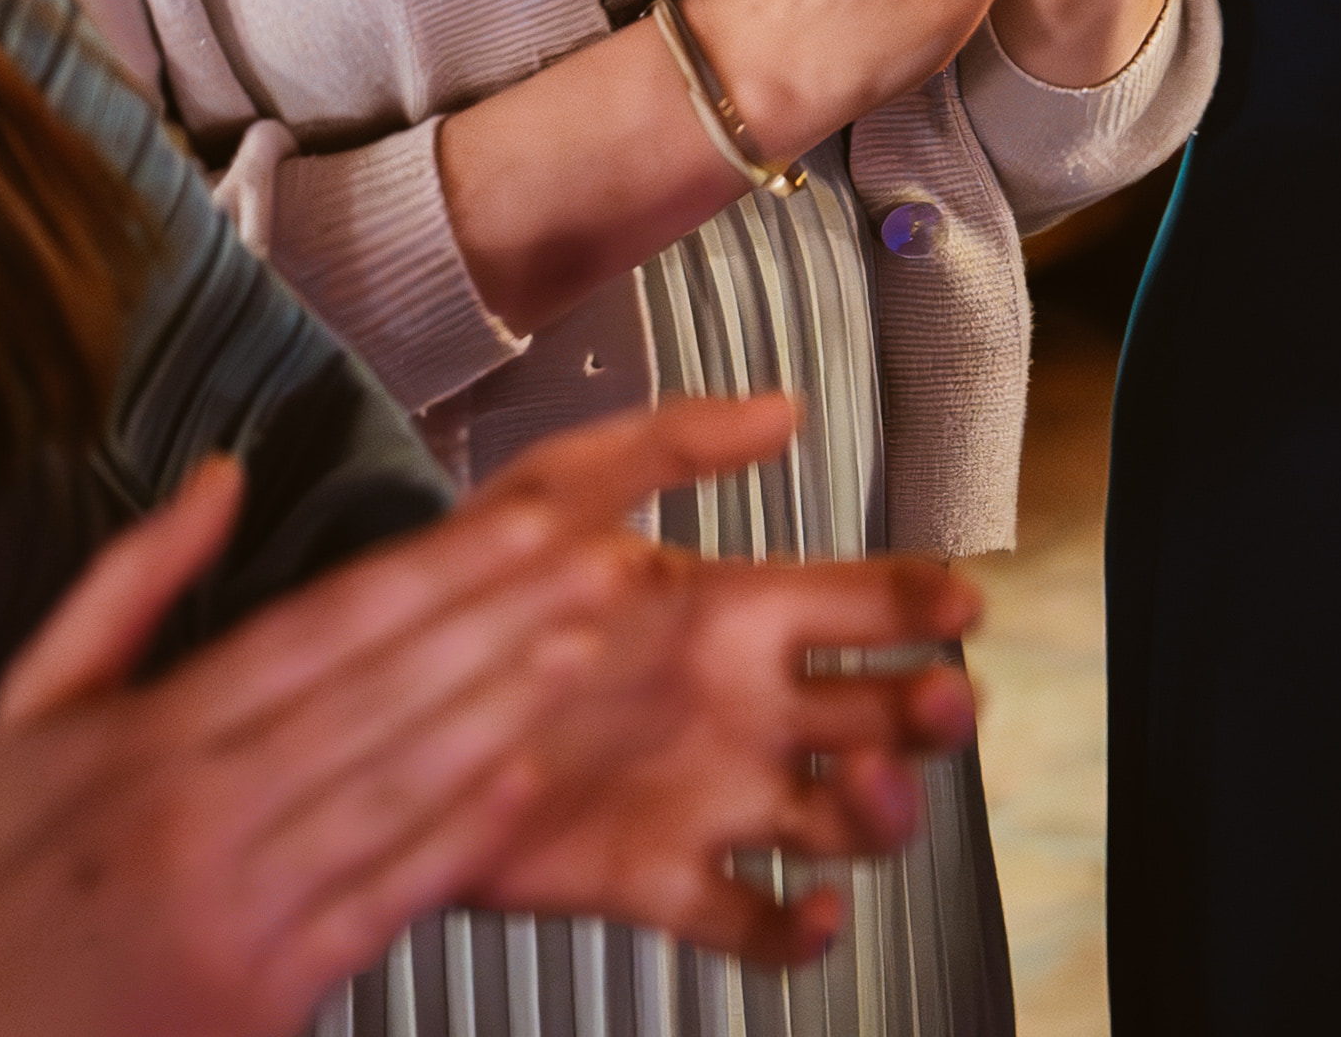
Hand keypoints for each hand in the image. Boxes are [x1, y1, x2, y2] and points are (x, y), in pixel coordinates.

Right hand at [0, 397, 977, 1036]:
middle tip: (608, 554)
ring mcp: (243, 906)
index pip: (321, 630)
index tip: (530, 517)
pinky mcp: (271, 992)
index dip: (436, 571)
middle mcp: (203, 814)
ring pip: (401, 787)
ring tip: (592, 639)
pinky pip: (388, 897)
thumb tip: (223, 470)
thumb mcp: (28, 710)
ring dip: (509, 706)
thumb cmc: (2, 870)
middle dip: (505, 618)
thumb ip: (130, 582)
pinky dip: (463, 833)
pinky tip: (529, 771)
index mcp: (154, 738)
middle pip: (384, 694)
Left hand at [445, 406, 990, 953]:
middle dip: (932, 710)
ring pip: (842, 819)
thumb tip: (781, 408)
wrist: (378, 715)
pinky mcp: (657, 878)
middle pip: (884, 716)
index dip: (926, 602)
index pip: (866, 605)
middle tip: (936, 702)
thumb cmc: (470, 593)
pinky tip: (812, 910)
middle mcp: (741, 709)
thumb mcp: (560, 490)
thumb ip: (669, 443)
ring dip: (881, 812)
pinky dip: (798, 931)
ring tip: (860, 790)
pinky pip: (752, 919)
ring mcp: (709, 797)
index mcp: (735, 616)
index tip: (961, 603)